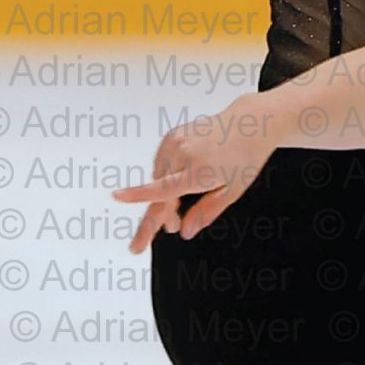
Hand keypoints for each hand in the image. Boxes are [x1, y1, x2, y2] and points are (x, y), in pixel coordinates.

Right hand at [111, 100, 276, 252]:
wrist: (248, 125)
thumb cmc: (244, 159)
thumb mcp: (231, 192)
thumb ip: (206, 213)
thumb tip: (184, 232)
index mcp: (198, 171)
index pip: (164, 188)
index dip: (138, 194)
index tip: (117, 196)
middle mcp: (183, 154)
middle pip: (159, 193)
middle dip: (158, 217)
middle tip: (151, 239)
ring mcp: (174, 142)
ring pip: (158, 179)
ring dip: (165, 196)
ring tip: (181, 205)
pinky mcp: (171, 136)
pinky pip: (162, 164)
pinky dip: (167, 176)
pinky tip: (184, 177)